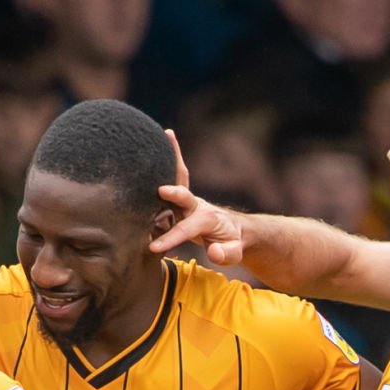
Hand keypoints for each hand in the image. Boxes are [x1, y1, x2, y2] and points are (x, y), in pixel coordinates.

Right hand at [148, 131, 248, 264]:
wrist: (235, 230)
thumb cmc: (231, 244)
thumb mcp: (234, 254)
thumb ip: (226, 254)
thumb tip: (214, 251)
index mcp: (207, 220)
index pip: (187, 229)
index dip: (171, 238)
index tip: (154, 248)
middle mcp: (197, 206)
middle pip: (185, 196)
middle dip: (174, 193)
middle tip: (162, 190)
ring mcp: (189, 200)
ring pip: (180, 176)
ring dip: (174, 156)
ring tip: (167, 134)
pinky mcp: (182, 198)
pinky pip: (176, 174)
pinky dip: (171, 157)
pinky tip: (165, 136)